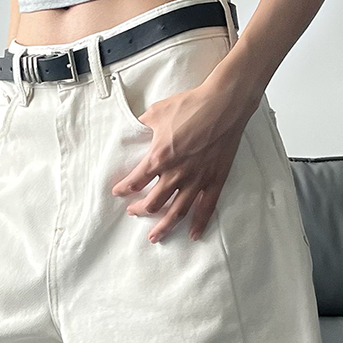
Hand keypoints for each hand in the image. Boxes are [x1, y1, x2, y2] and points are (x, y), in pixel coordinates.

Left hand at [110, 80, 255, 242]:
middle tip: (133, 212)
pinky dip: (199, 224)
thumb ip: (144, 124)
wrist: (224, 104)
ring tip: (154, 237)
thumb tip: (137, 127)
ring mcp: (196, 180)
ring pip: (176, 212)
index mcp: (159, 158)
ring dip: (163, 227)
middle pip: (153, 203)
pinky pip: (206, 208)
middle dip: (140, 210)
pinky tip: (192, 235)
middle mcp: (176, 174)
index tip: (119, 192)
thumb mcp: (158, 111)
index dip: (124, 189)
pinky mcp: (214, 181)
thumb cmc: (191, 105)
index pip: (135, 181)